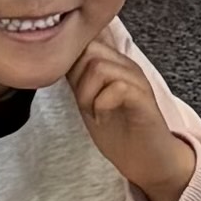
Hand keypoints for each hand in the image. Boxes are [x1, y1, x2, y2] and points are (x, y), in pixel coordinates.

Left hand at [69, 37, 191, 200]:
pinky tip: (103, 119)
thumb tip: (55, 61)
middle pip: (89, 49)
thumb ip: (77, 78)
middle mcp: (125, 65)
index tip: (73, 90)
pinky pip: (118, 87)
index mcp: (112, 63)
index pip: (84, 41)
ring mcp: (136, 80)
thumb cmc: (117, 131)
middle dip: (77, 79)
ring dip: (88, 94)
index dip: (70, 63)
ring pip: (100, 67)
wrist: (146, 159)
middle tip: (83, 103)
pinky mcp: (144, 98)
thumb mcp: (88, 100)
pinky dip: (102, 105)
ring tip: (93, 112)